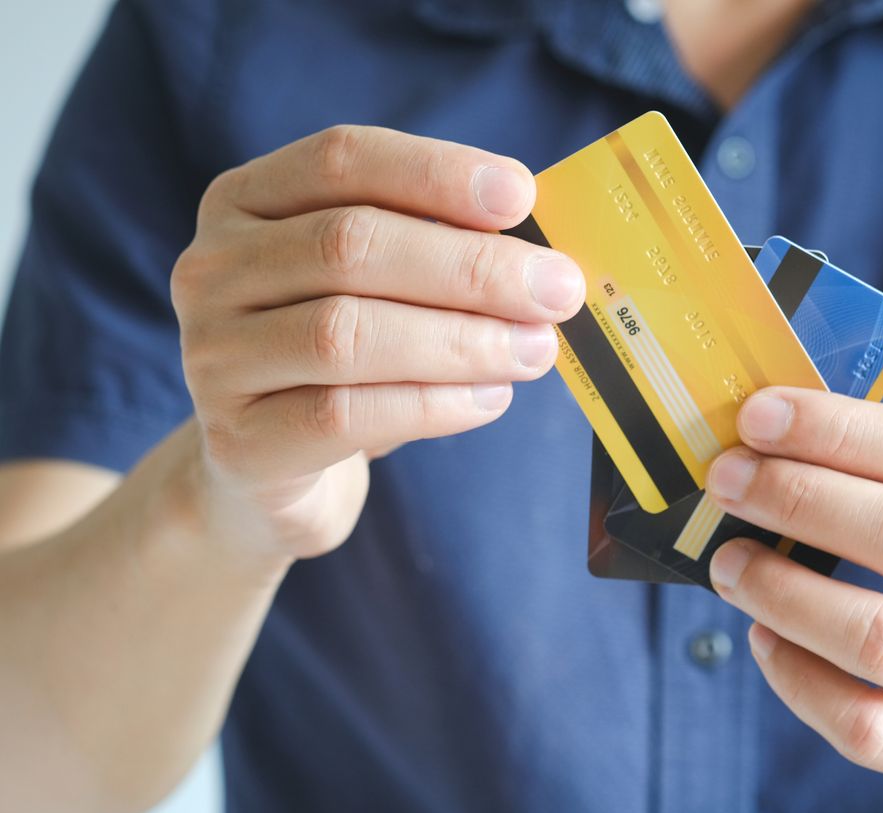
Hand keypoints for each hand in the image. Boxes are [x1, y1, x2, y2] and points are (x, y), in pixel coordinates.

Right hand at [172, 126, 582, 560]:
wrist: (264, 468)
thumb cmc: (342, 360)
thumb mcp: (376, 287)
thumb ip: (434, 250)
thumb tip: (539, 252)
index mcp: (245, 201)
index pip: (341, 161)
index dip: (436, 174)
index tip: (522, 198)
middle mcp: (212, 268)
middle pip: (350, 247)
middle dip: (471, 267)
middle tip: (556, 290)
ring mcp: (212, 356)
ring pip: (346, 334)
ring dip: (462, 340)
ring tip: (535, 351)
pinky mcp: (238, 442)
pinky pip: (345, 416)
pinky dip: (434, 405)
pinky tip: (490, 399)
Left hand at [706, 387, 882, 798]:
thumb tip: (779, 429)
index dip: (840, 430)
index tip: (760, 415)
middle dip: (799, 498)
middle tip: (730, 480)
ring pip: (880, 640)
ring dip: (783, 591)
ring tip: (730, 560)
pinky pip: (864, 727)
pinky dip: (797, 680)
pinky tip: (763, 636)